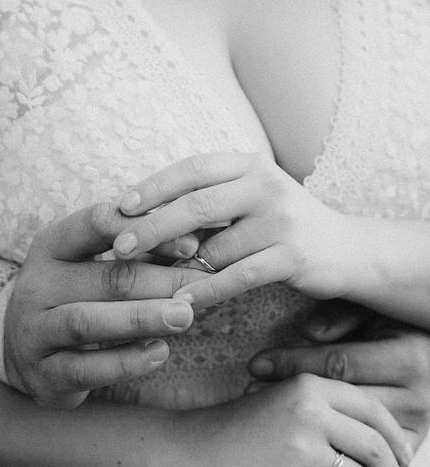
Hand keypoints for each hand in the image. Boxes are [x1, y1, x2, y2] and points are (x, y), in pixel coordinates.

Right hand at [4, 202, 203, 408]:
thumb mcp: (92, 266)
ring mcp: (34, 330)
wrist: (24, 353)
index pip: (97, 224)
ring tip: (185, 316)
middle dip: (160, 281)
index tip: (193, 245)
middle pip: (104, 277)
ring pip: (89, 321)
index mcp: (51, 246)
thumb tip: (199, 244)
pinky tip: (160, 353)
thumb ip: (137, 253)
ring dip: (142, 318)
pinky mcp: (43, 373)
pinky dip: (126, 362)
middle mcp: (37, 284)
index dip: (147, 231)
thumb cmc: (75, 298)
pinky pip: (86, 369)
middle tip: (204, 285)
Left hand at [112, 152, 360, 307]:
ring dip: (179, 268)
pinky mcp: (293, 255)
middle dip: (153, 227)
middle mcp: (266, 185)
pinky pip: (239, 275)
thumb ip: (208, 203)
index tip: (120, 207)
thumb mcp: (248, 201)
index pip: (193, 168)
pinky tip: (183, 301)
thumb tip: (144, 218)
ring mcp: (282, 220)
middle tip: (120, 247)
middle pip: (197, 204)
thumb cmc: (281, 226)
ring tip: (148, 283)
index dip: (153, 187)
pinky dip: (208, 290)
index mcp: (250, 165)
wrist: (346, 249)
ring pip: (216, 247)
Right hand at [248, 300, 429, 466]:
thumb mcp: (282, 402)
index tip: (403, 458)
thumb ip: (326, 413)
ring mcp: (298, 449)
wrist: (190, 452)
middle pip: (375, 447)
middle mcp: (308, 412)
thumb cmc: (238, 431)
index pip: (373, 410)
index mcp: (309, 388)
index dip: (395, 438)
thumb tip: (382, 444)